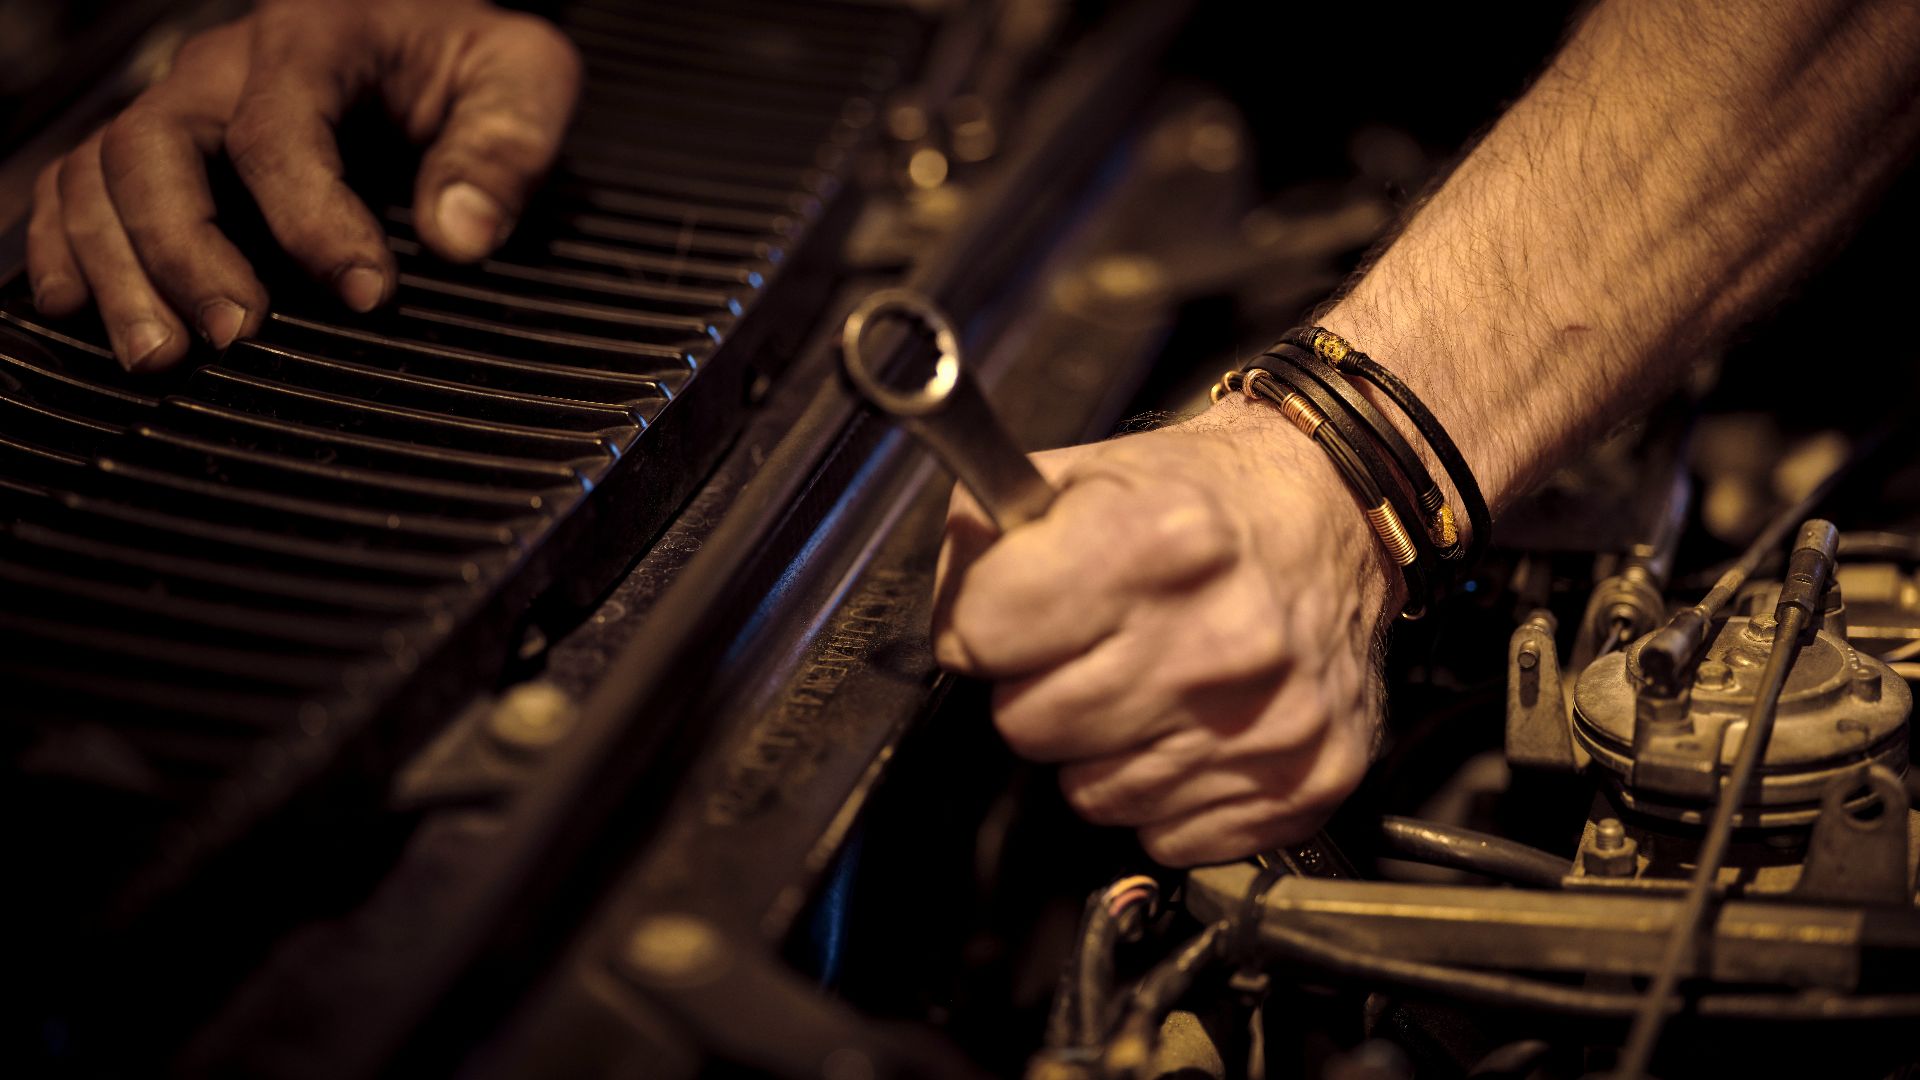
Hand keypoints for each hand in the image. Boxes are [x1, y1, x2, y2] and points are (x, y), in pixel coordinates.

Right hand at [26, 0, 580, 371]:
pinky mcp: (163, 147)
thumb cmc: (468, 58)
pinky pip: (77, 183)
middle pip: (157, 146)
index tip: (368, 296)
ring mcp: (183, 103)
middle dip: (186, 250)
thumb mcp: (522, 78)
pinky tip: (79, 308)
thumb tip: (460, 234)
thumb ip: (504, 150)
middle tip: (235, 336)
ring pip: (102, 171)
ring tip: (160, 355)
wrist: (427, 29)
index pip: (282, 128)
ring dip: (119, 268)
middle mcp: (227, 65)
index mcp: (316, 35)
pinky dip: (65, 244)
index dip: (314, 219)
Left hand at [931, 405, 1393, 865]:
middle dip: (1039, 689)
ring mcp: (1267, 722)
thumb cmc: (1203, 501)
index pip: (982, 634)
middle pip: (1028, 725)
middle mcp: (1220, 639)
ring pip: (1091, 795)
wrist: (1336, 516)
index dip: (983, 624)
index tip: (1015, 614)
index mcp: (1157, 543)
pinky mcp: (1304, 782)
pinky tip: (1193, 728)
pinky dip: (1167, 793)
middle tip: (1088, 650)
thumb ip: (987, 536)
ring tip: (1146, 684)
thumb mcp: (1085, 472)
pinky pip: (1166, 834)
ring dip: (1101, 749)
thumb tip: (952, 627)